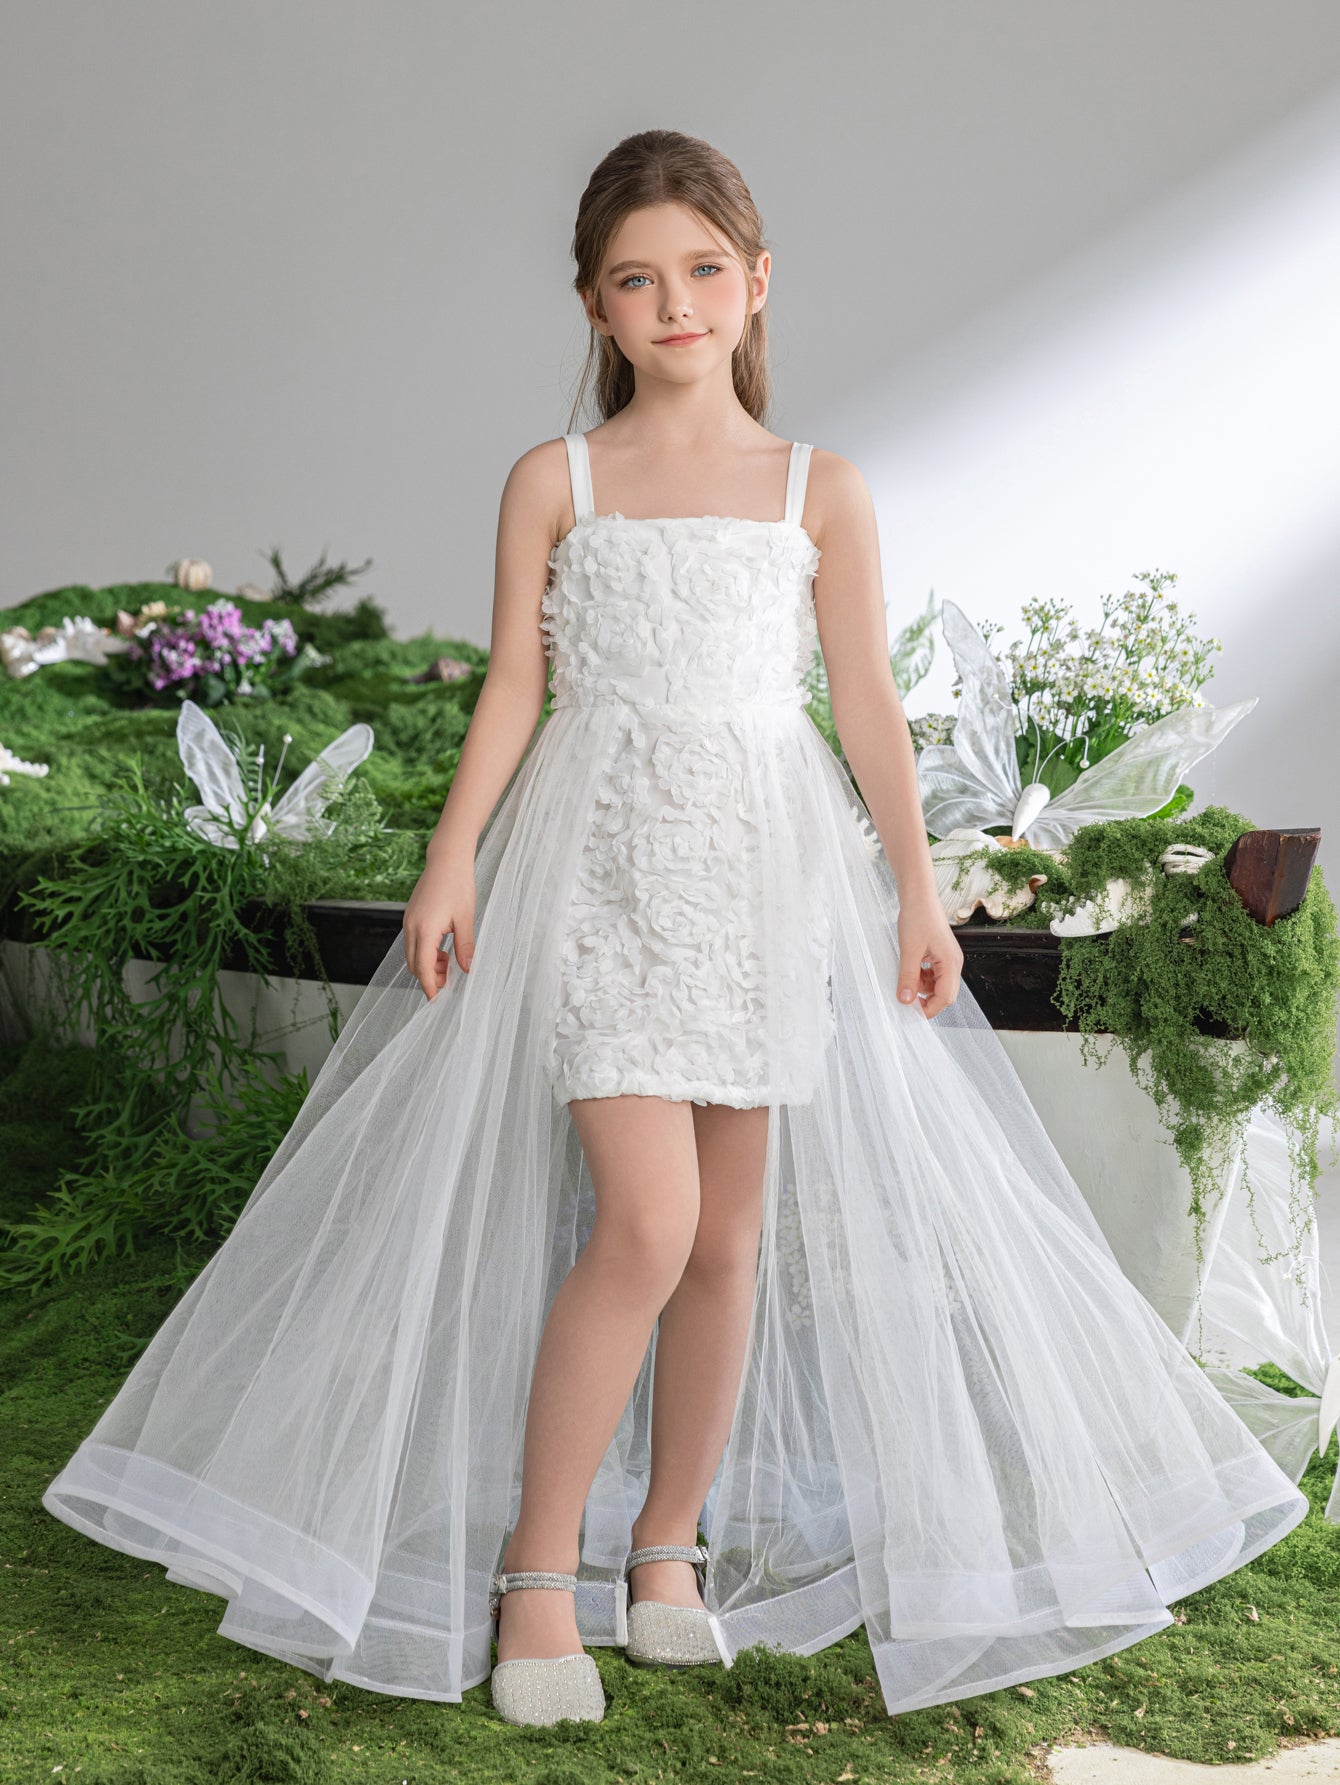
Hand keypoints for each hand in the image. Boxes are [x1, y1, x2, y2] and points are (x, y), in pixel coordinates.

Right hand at [402, 855, 476, 1000]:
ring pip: (411, 953)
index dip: (429, 986)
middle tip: (449, 983)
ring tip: (449, 964)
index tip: (437, 1000)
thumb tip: (467, 970)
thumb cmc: (459, 885)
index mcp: (425, 929)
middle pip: (413, 964)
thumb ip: (465, 947)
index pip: (422, 967)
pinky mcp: (410, 916)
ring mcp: (408, 921)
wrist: (447, 859)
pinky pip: (413, 942)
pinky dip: (424, 952)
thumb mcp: (466, 919)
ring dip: (427, 964)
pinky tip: (442, 950)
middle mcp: (411, 927)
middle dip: (428, 977)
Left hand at [896, 898, 962, 1018]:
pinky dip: (922, 978)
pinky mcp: (941, 955)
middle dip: (927, 1000)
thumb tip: (906, 1001)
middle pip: (945, 994)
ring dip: (923, 989)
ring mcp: (948, 959)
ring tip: (906, 981)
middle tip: (906, 1000)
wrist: (919, 896)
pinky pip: (934, 975)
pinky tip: (910, 971)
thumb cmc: (917, 918)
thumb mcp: (909, 951)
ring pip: (938, 985)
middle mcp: (954, 963)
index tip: (911, 1013)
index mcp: (951, 963)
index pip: (945, 997)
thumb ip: (908, 978)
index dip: (929, 1009)